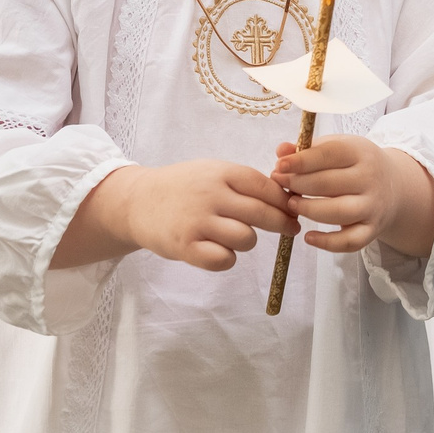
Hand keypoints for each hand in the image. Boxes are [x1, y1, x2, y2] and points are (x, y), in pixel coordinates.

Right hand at [72, 159, 293, 272]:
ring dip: (247, 240)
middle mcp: (210, 195)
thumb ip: (242, 182)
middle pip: (261, 214)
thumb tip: (286, 195)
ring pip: (246, 239)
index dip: (284, 200)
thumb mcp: (211, 172)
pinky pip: (224, 260)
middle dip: (282, 223)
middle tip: (291, 228)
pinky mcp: (185, 247)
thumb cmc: (183, 187)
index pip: (264, 186)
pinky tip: (218, 250)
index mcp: (220, 173)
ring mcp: (197, 222)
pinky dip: (227, 259)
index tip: (295, 208)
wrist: (138, 201)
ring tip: (234, 235)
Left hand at [271, 135, 433, 258]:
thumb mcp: (338, 147)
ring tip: (292, 204)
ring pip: (338, 212)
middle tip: (280, 183)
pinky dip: (327, 243)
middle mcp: (370, 179)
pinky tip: (308, 236)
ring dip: (309, 210)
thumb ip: (309, 149)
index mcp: (360, 152)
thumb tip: (281, 151)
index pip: (329, 154)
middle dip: (298, 184)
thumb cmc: (356, 164)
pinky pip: (349, 241)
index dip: (301, 161)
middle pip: (329, 184)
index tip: (280, 165)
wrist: (393, 186)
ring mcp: (372, 206)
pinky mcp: (372, 230)